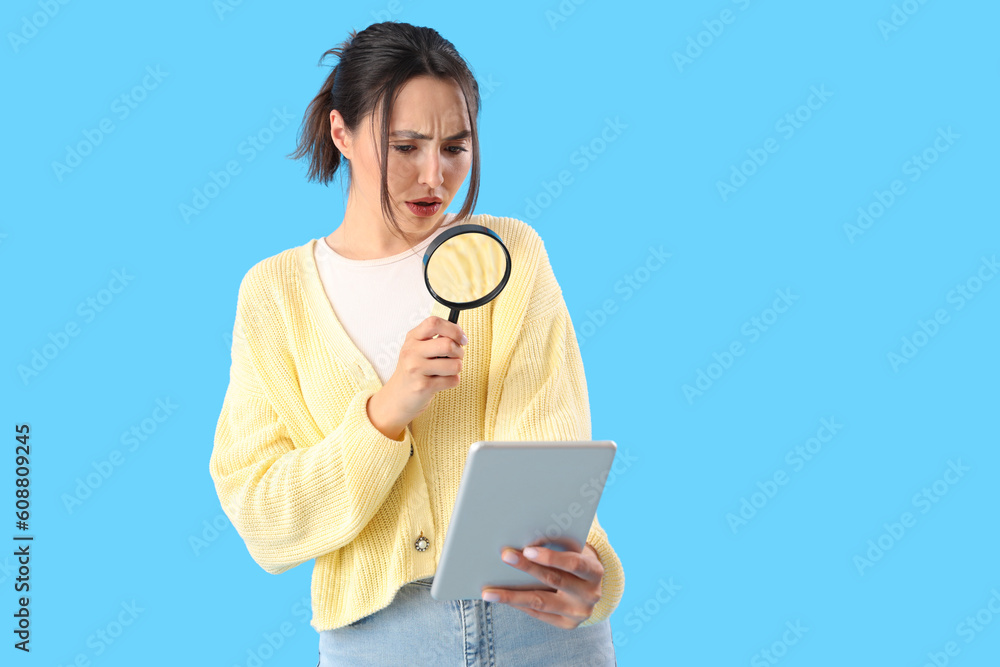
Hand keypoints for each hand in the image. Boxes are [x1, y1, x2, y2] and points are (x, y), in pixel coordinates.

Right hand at [367, 316, 465, 439]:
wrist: (397, 397)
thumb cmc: (414, 370)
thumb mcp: (419, 348)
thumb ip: (437, 337)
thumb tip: (459, 330)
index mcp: (412, 338)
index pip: (434, 323)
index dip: (453, 329)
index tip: (461, 338)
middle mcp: (411, 352)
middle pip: (448, 344)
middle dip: (460, 352)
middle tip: (456, 357)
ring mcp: (416, 369)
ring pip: (455, 364)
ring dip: (457, 368)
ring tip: (447, 371)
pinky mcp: (423, 386)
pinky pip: (452, 380)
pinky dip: (452, 381)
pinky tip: (441, 382)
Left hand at [481, 543, 603, 628]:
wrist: (591, 586)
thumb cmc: (576, 557)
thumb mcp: (575, 548)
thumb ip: (557, 543)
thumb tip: (523, 537)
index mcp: (595, 571)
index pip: (574, 564)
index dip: (551, 557)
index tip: (528, 549)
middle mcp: (590, 595)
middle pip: (554, 580)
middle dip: (527, 568)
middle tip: (505, 556)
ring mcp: (578, 613)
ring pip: (540, 602)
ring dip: (512, 596)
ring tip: (488, 592)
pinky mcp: (567, 624)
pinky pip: (538, 613)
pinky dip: (518, 604)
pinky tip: (500, 597)